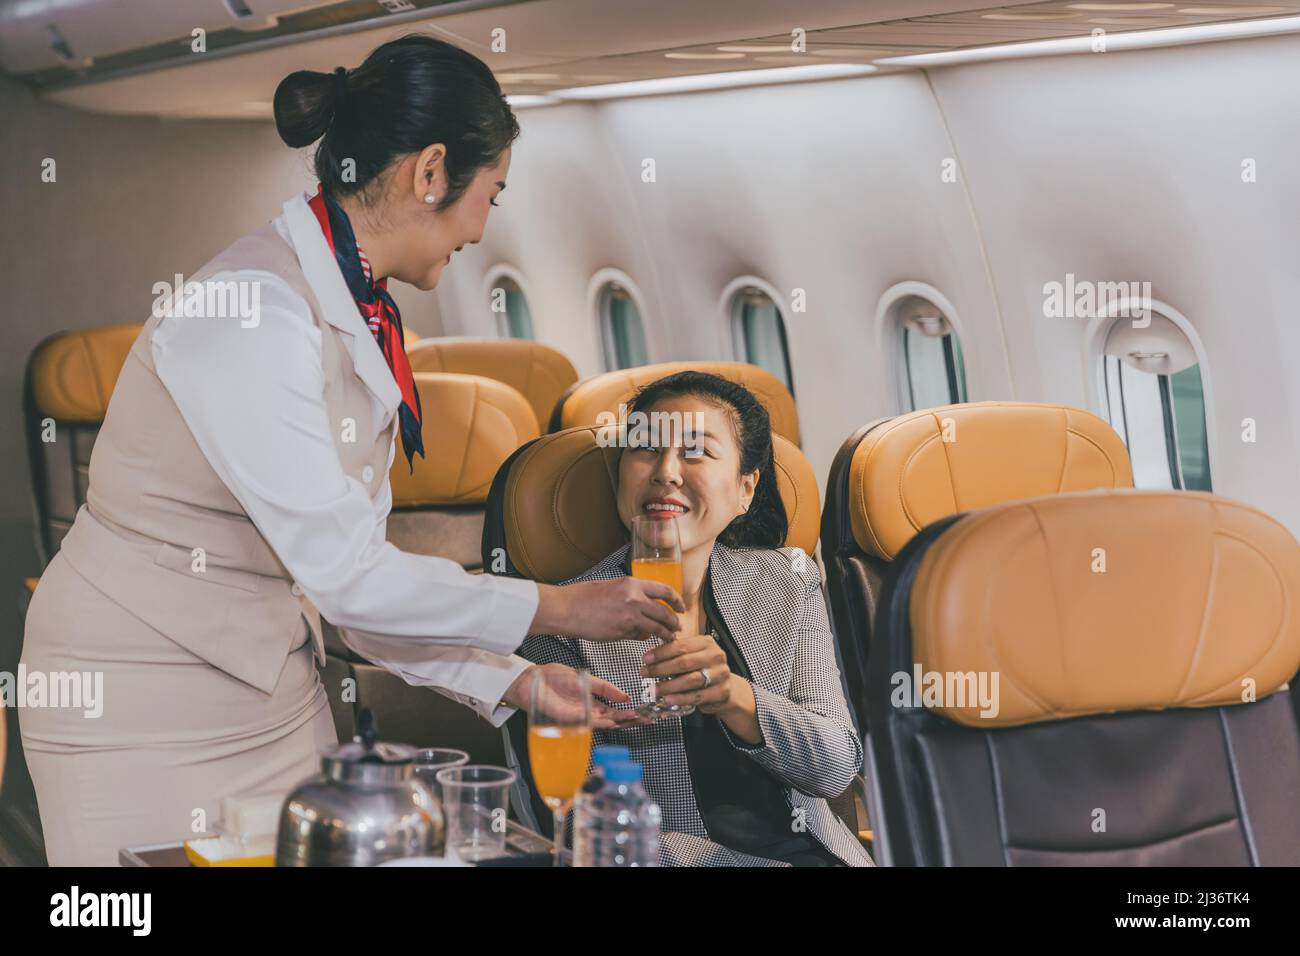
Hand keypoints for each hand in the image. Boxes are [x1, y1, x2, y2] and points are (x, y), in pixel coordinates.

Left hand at [503, 663, 641, 729]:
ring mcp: (578, 717)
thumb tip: (625, 696)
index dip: (630, 713)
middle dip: (629, 720)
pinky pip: (586, 721)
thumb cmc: (552, 678)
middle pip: (613, 720)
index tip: (644, 713)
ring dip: (618, 722)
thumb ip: (605, 688)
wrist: (531, 679)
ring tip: (633, 719)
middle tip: (645, 719)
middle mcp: (587, 713)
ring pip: (602, 723)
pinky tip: (611, 720)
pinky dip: (599, 722)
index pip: (615, 712)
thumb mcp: (585, 678)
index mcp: (592, 703)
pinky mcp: (567, 717)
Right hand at [531, 578, 684, 642]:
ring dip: (665, 634)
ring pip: (656, 628)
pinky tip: (642, 639)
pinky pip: (639, 636)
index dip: (676, 600)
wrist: (566, 609)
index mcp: (632, 584)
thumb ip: (631, 597)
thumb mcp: (612, 588)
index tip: (681, 607)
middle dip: (674, 622)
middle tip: (678, 627)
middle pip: (664, 612)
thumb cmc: (583, 597)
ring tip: (669, 638)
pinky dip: (643, 638)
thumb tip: (645, 609)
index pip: (664, 591)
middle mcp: (634, 598)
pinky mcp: (622, 631)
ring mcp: (629, 616)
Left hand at [639, 632, 736, 714]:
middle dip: (661, 669)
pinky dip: (680, 698)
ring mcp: (720, 674)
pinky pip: (697, 696)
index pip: (680, 646)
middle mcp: (716, 656)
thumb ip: (676, 654)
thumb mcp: (693, 656)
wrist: (726, 688)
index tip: (645, 659)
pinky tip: (668, 700)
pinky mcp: (721, 692)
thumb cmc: (703, 669)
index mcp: (706, 643)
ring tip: (654, 689)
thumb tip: (650, 656)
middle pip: (684, 662)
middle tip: (645, 674)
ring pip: (690, 680)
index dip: (661, 653)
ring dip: (669, 685)